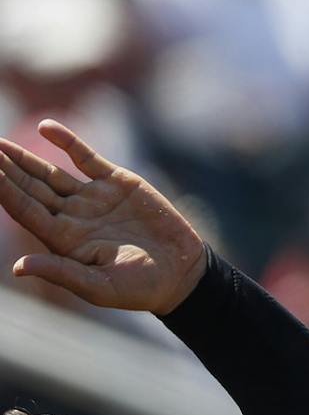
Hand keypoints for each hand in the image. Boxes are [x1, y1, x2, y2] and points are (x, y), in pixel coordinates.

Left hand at [0, 123, 208, 314]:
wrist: (183, 273)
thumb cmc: (141, 288)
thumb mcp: (100, 287)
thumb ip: (61, 273)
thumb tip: (18, 268)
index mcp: (63, 240)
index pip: (24, 209)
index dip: (3, 190)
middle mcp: (72, 216)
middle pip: (31, 187)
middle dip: (6, 169)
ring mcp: (93, 197)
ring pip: (51, 172)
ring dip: (25, 157)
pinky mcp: (117, 183)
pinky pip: (86, 157)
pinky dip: (67, 141)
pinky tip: (46, 126)